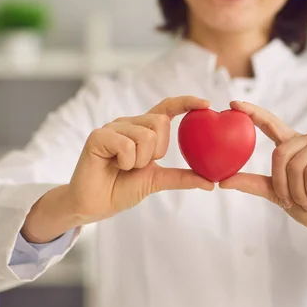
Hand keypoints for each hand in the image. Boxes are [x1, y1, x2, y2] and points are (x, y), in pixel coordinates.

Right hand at [21, 96, 214, 242]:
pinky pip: (127, 144)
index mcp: (143, 129)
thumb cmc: (122, 188)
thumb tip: (211, 182)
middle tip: (140, 164)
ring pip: (145, 135)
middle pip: (160, 122)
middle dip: (157, 150)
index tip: (206, 103)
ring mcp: (112, 128)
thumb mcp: (158, 181)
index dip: (186, 102)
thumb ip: (182, 177)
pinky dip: (127, 161)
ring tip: (125, 167)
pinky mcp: (98, 136)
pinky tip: (115, 166)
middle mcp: (129, 123)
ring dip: (141, 160)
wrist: (95, 205)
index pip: (167, 108)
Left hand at [219, 101, 306, 243]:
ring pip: (295, 165)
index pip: (270, 124)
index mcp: (292, 145)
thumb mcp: (277, 194)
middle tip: (293, 200)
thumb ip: (253, 184)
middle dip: (282, 185)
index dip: (253, 112)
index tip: (233, 104)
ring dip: (299, 192)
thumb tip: (223, 181)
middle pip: (279, 154)